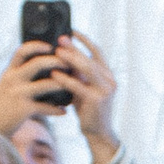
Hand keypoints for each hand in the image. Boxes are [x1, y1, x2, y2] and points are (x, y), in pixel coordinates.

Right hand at [0, 43, 75, 136]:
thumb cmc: (1, 107)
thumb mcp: (6, 86)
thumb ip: (19, 76)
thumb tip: (38, 68)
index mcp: (9, 72)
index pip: (22, 51)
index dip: (37, 45)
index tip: (50, 46)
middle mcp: (13, 80)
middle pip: (38, 63)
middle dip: (56, 61)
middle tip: (69, 63)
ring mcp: (18, 94)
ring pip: (45, 85)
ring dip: (62, 84)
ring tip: (73, 84)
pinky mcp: (23, 109)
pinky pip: (45, 107)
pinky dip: (56, 109)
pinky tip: (64, 111)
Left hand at [58, 32, 119, 154]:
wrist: (98, 134)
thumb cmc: (89, 111)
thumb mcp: (84, 89)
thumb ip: (78, 75)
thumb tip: (63, 57)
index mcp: (107, 75)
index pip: (97, 51)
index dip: (85, 40)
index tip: (72, 30)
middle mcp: (109, 80)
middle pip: (90, 57)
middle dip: (75, 47)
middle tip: (60, 39)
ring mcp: (105, 90)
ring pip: (86, 69)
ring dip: (70, 59)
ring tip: (56, 53)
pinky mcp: (97, 100)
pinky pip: (78, 86)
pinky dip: (65, 79)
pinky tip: (54, 74)